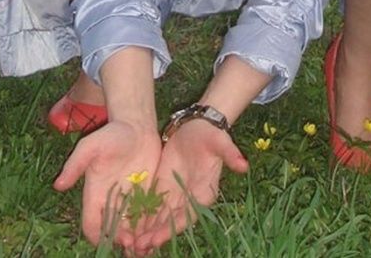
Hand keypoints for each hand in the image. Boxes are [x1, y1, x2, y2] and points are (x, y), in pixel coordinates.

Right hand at [53, 121, 161, 249]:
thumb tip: (57, 185)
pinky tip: (159, 232)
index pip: (91, 224)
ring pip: (130, 227)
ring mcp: (129, 199)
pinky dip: (150, 227)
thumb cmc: (111, 134)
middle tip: (135, 246)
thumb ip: (75, 165)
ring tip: (147, 245)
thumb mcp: (90, 147)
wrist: (136, 126)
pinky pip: (146, 216)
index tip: (113, 240)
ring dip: (137, 239)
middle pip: (112, 230)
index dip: (99, 236)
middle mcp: (111, 200)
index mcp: (95, 193)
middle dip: (121, 241)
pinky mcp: (146, 194)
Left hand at [134, 120, 248, 253]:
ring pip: (158, 218)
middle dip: (154, 235)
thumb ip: (230, 154)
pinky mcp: (163, 187)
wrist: (197, 125)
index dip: (171, 228)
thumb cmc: (211, 135)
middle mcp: (190, 199)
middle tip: (136, 246)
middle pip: (170, 222)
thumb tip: (244, 165)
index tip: (155, 239)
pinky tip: (126, 225)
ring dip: (145, 231)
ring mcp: (175, 195)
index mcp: (204, 194)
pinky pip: (151, 206)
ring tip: (128, 243)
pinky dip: (140, 217)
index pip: (187, 216)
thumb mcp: (220, 142)